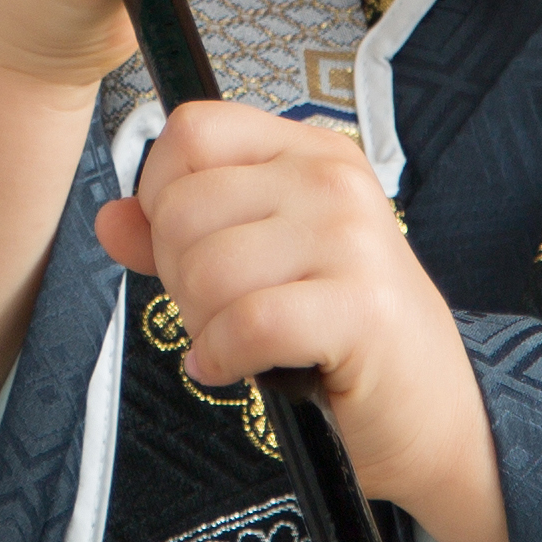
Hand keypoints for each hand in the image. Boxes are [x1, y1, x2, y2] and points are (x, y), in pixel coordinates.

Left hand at [96, 103, 513, 541]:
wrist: (431, 410)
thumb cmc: (342, 336)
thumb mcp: (260, 267)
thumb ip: (179, 237)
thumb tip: (110, 219)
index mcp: (310, 153)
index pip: (193, 130)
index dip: (160, 193)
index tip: (186, 248)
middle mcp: (333, 181)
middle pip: (184, 204)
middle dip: (177, 275)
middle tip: (220, 311)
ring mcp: (353, 238)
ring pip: (205, 266)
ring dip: (202, 323)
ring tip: (238, 341)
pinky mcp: (361, 306)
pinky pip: (245, 323)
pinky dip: (224, 357)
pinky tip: (239, 368)